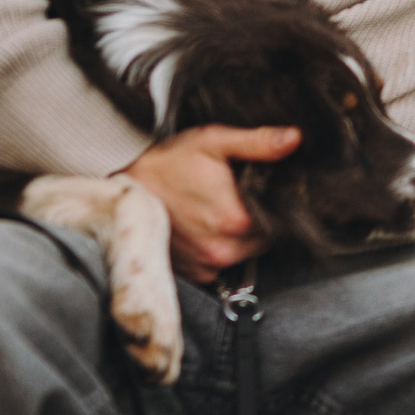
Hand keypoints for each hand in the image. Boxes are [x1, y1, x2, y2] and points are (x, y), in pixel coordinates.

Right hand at [119, 123, 300, 282]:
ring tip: (219, 208)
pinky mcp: (191, 275)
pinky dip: (218, 247)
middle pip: (264, 238)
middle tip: (239, 195)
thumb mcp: (213, 142)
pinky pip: (220, 264)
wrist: (120, 188)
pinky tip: (205, 225)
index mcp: (235, 219)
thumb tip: (294, 139)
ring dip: (240, 235)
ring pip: (243, 252)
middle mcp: (222, 250)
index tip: (265, 190)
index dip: (278, 203)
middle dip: (259, 219)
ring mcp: (205, 266)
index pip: (281, 219)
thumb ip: (257, 143)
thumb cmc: (166, 163)